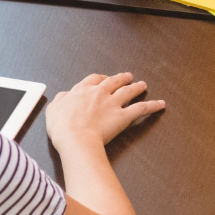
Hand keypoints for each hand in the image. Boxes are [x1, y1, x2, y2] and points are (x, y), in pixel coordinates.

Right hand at [46, 71, 163, 149]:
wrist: (76, 138)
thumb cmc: (62, 127)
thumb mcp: (53, 109)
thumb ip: (60, 100)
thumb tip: (64, 96)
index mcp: (82, 90)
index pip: (94, 79)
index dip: (101, 77)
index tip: (104, 78)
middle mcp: (99, 93)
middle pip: (113, 81)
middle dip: (122, 78)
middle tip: (128, 76)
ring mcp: (113, 103)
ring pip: (128, 91)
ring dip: (137, 87)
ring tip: (143, 84)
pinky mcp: (123, 116)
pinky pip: (141, 108)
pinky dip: (153, 105)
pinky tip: (161, 104)